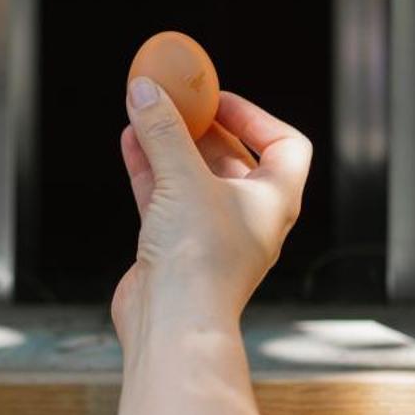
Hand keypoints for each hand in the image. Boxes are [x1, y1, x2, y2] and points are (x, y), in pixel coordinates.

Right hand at [112, 80, 311, 350]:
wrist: (173, 324)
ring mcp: (211, 235)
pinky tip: (130, 141)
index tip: (218, 99)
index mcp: (275, 201)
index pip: (285, 145)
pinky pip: (164, 198)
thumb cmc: (199, 259)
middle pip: (231, 157)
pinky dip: (149, 169)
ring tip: (146, 112)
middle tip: (177, 101)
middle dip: (202, 127)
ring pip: (192, 177)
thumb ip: (164, 131)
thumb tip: (145, 90)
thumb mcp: (183, 179)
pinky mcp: (175, 249)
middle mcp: (248, 218)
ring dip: (170, 144)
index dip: (255, 116)